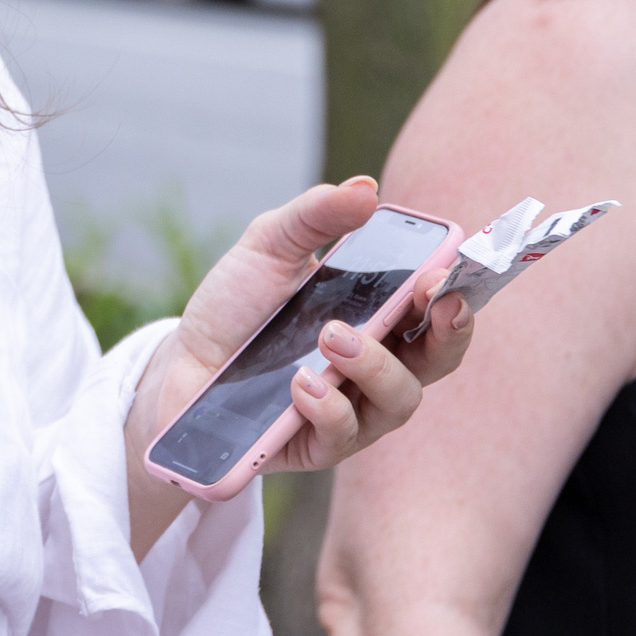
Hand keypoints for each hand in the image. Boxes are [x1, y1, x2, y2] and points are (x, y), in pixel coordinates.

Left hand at [127, 178, 473, 542]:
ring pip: (399, 399)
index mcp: (378, 315)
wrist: (180, 360)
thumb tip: (366, 189)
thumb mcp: (268, 246)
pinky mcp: (317, 445)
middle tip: (431, 302)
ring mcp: (353, 408)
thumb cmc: (237, 303)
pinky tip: (300, 384)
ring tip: (332, 338)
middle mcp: (378, 365)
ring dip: (375, 366)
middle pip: (439, 360)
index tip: (446, 275)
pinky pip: (343, 433)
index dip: (455, 295)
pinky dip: (328, 406)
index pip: (438, 310)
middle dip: (448, 333)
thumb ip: (315, 216)